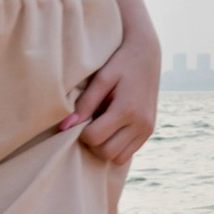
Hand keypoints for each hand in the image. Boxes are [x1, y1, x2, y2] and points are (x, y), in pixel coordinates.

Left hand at [68, 25, 160, 162]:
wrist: (147, 55)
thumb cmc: (120, 63)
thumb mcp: (101, 79)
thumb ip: (84, 104)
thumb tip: (64, 127)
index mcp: (127, 109)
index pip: (94, 137)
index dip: (81, 131)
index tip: (82, 116)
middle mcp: (141, 123)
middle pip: (106, 152)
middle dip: (93, 142)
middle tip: (90, 122)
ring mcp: (147, 129)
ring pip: (117, 158)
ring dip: (104, 147)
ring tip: (101, 126)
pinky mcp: (149, 131)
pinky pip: (128, 154)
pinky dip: (116, 147)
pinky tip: (112, 128)